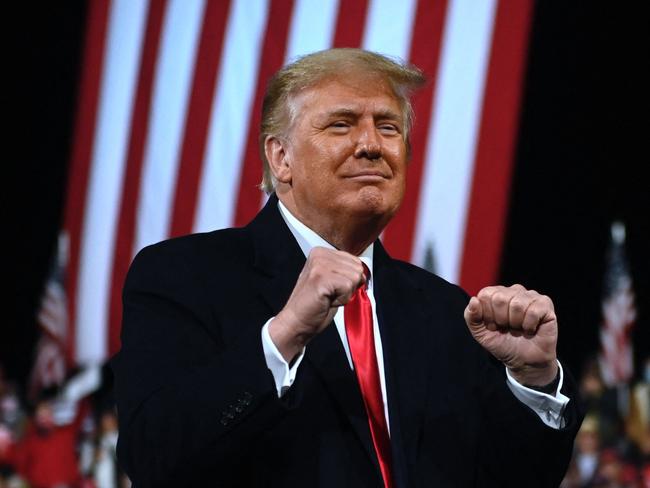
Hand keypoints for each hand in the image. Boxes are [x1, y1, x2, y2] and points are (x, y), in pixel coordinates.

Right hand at [269, 247, 365, 361]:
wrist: (296, 322)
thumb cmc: (314, 305)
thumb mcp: (331, 280)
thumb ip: (344, 270)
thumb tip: (364, 271)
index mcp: (321, 252)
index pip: (355, 261)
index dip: (349, 280)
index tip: (332, 288)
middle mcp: (319, 254)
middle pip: (357, 268)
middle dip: (349, 286)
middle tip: (330, 294)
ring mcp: (319, 265)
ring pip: (355, 277)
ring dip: (345, 293)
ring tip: (328, 297)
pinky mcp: (320, 278)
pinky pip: (348, 287)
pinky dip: (342, 300)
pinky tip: (327, 301)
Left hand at [464, 284, 557, 386]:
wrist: (524, 360)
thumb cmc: (502, 343)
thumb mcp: (480, 333)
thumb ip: (471, 317)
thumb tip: (474, 300)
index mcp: (496, 294)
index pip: (486, 295)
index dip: (487, 315)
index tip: (493, 325)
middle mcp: (513, 291)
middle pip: (500, 298)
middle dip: (501, 319)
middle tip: (507, 328)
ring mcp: (530, 296)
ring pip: (517, 304)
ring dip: (516, 323)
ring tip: (519, 328)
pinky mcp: (545, 304)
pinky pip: (533, 311)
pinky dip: (529, 325)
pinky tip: (530, 329)